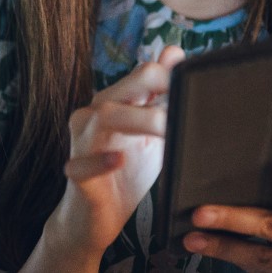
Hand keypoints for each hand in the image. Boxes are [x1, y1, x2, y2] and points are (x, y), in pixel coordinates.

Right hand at [43, 46, 185, 263]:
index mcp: (113, 103)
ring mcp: (81, 143)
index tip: (196, 86)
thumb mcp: (150, 136)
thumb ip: (161, 99)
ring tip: (166, 127)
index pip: (142, 75)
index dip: (169, 76)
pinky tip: (119, 159)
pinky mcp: (75, 174)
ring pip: (103, 117)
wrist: (94, 222)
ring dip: (137, 120)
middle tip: (186, 99)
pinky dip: (100, 160)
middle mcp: (93, 115)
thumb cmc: (124, 175)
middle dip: (154, 86)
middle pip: (122, 88)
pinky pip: (82, 163)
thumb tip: (175, 51)